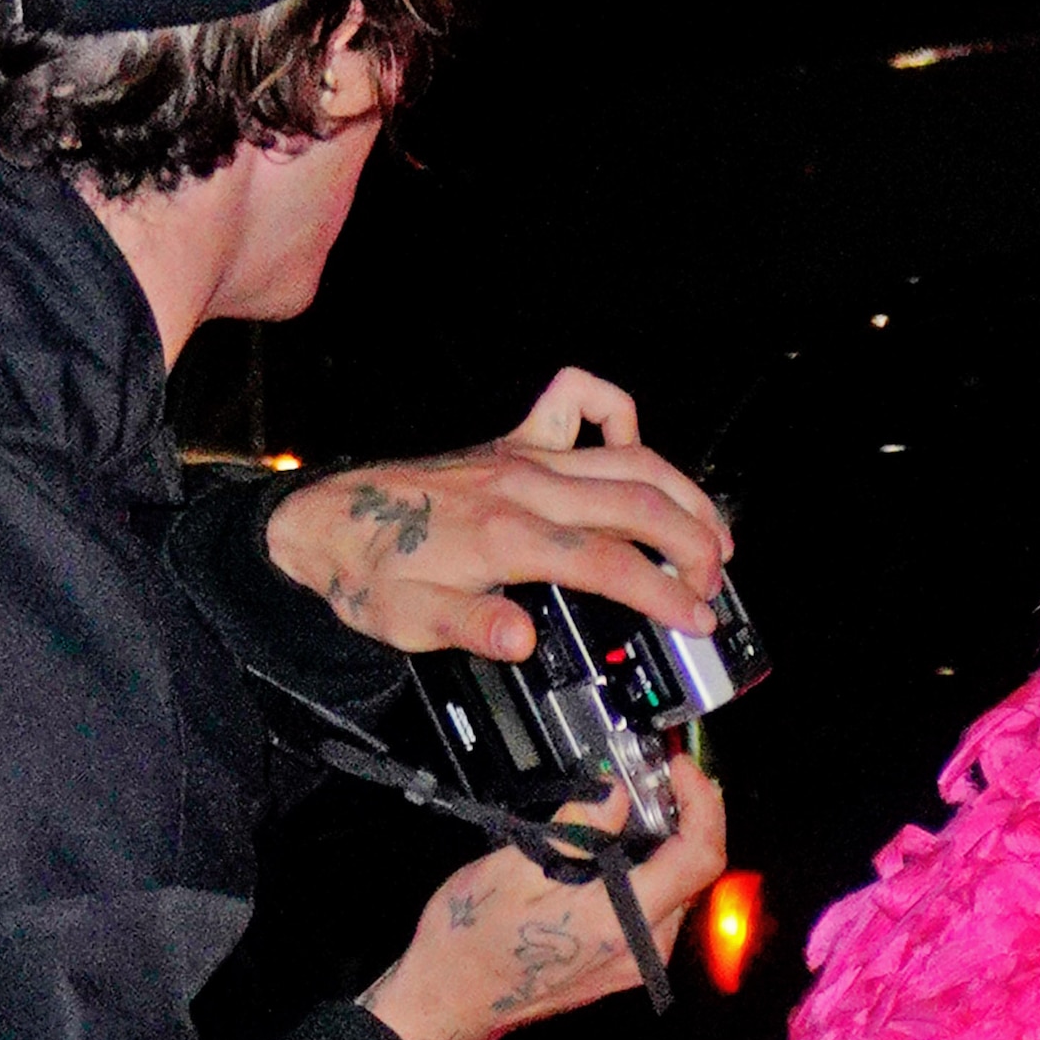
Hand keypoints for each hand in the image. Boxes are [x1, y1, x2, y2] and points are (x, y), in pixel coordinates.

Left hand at [268, 368, 736, 663]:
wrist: (327, 522)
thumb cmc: (371, 573)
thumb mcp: (410, 621)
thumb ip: (472, 627)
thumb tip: (520, 640)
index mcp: (506, 536)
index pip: (609, 561)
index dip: (664, 594)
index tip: (697, 621)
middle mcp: (525, 486)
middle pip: (639, 502)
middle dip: (693, 544)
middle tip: (713, 585)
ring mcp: (525, 456)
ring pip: (630, 456)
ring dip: (683, 491)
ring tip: (712, 533)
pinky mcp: (516, 441)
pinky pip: (578, 399)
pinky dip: (618, 414)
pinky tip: (635, 452)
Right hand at [362, 767, 734, 1039]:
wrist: (451, 1002)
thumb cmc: (471, 944)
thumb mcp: (515, 869)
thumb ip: (577, 829)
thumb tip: (615, 794)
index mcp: (619, 922)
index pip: (699, 857)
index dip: (700, 803)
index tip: (679, 771)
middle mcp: (640, 949)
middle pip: (691, 872)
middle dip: (676, 818)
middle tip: (643, 780)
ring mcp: (635, 962)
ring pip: (673, 889)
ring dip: (656, 845)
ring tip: (617, 811)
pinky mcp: (624, 965)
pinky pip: (651, 909)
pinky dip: (640, 873)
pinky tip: (605, 853)